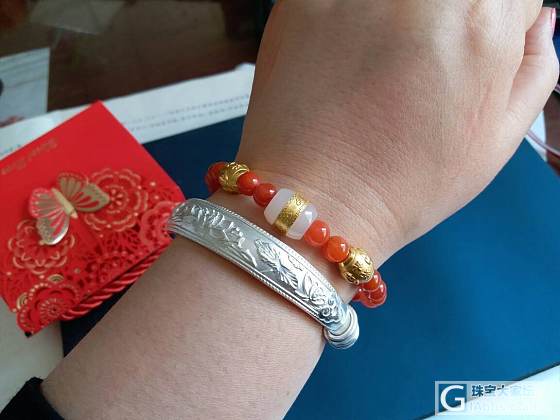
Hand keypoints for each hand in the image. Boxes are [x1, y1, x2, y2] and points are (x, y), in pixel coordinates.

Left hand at [236, 0, 557, 268]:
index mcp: (479, 22)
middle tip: (417, 66)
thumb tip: (539, 21)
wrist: (320, 201)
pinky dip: (352, 21)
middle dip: (445, 22)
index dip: (492, 28)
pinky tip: (346, 64)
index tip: (466, 56)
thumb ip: (534, 69)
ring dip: (398, 21)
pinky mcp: (304, 2)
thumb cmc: (404, 184)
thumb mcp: (496, 141)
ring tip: (379, 67)